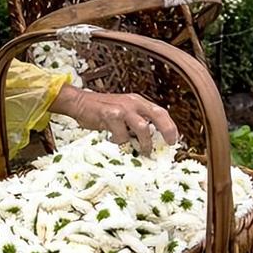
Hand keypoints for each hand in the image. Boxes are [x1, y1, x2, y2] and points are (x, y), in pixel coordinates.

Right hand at [49, 84, 178, 154]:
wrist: (79, 102)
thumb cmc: (100, 109)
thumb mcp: (122, 110)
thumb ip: (134, 120)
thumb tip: (149, 139)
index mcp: (137, 101)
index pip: (160, 112)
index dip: (170, 126)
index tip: (173, 140)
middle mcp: (132, 102)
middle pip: (158, 115)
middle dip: (167, 131)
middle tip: (169, 144)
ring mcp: (122, 108)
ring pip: (143, 128)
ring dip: (144, 143)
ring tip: (143, 151)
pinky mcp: (110, 115)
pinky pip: (122, 134)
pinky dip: (121, 142)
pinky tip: (115, 141)